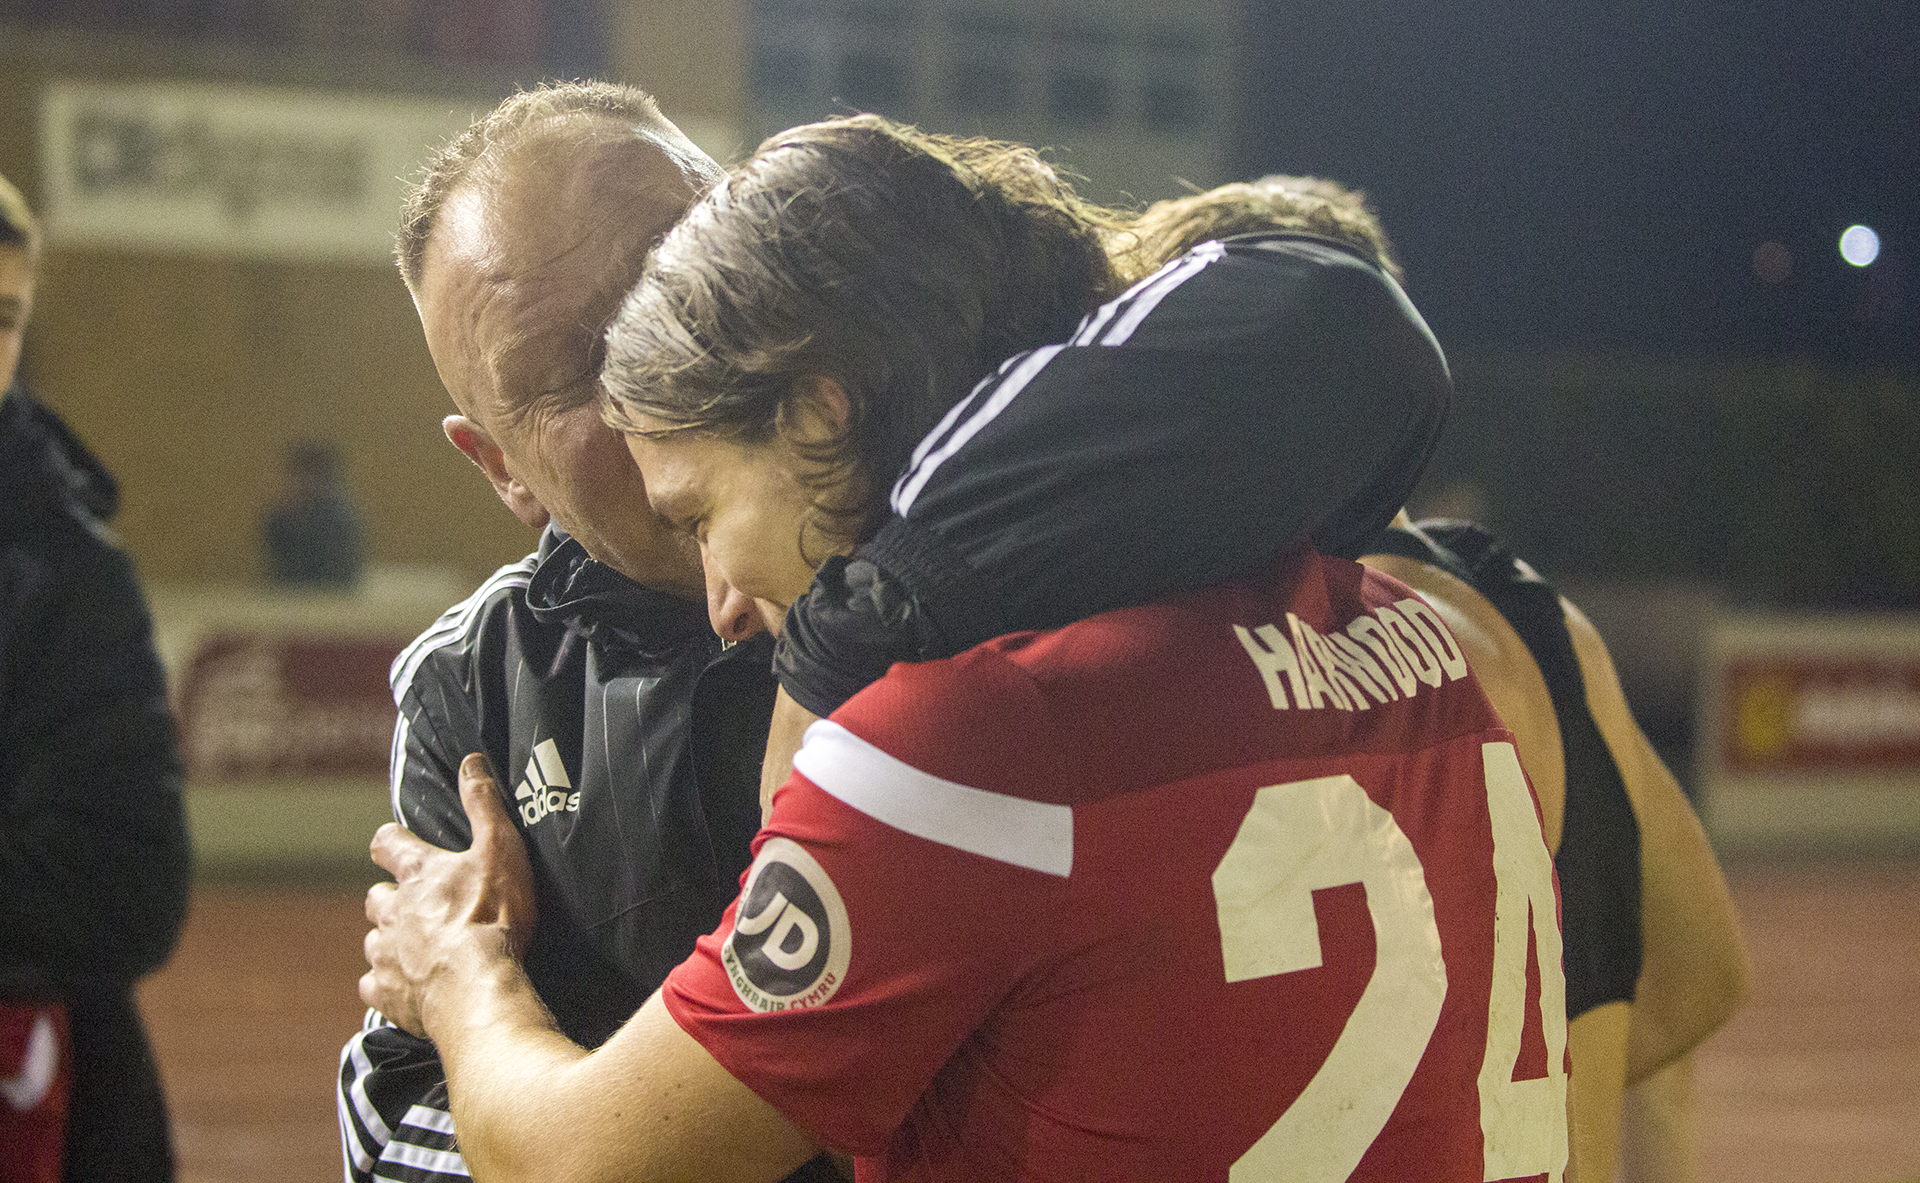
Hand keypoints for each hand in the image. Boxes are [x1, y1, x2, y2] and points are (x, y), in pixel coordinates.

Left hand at [360, 753, 536, 1036]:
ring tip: (416, 950)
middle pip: (375, 898)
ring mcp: (385, 954)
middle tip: (415, 906)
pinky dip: (386, 984)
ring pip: (374, 942)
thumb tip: (470, 761)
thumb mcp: (499, 849)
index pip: (387, 844)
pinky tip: (405, 988)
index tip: (394, 844)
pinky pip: (374, 987)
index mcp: (416, 873)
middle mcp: (391, 911)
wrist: (477, 986)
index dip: (390, 842)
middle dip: (390, 900)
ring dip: (389, 942)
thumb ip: (483, 804)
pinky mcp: (388, 994)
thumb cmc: (493, 915)